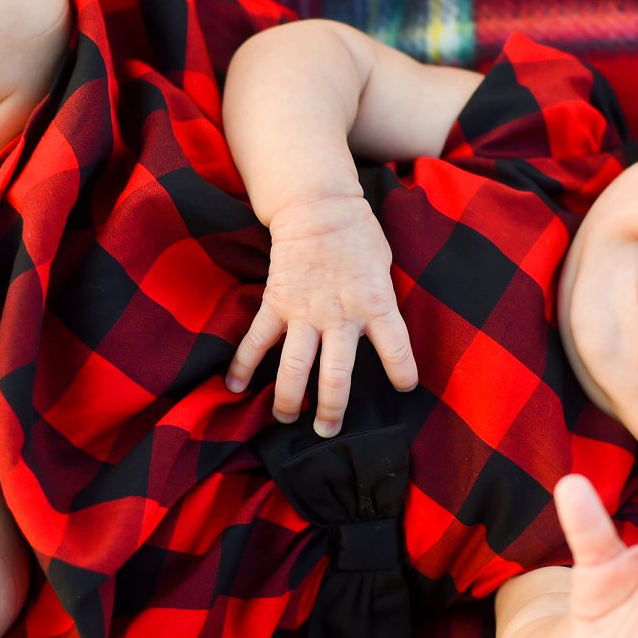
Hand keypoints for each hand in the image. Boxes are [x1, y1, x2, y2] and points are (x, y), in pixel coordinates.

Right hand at [226, 193, 417, 435]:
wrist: (318, 207)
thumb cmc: (358, 237)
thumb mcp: (384, 269)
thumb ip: (381, 304)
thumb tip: (380, 335)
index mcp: (375, 303)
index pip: (395, 345)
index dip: (402, 371)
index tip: (403, 388)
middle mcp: (339, 315)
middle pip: (336, 374)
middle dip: (332, 408)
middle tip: (328, 430)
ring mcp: (304, 312)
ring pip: (293, 366)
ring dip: (288, 398)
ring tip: (286, 418)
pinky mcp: (276, 304)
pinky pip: (256, 340)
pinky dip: (242, 364)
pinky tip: (234, 386)